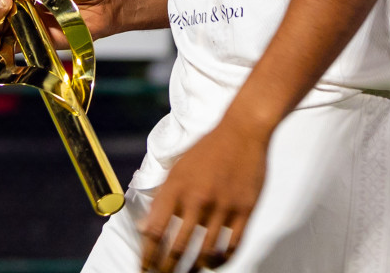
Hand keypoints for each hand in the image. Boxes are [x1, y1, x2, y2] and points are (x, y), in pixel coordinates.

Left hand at [140, 116, 267, 271]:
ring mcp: (222, 206)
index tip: (144, 268)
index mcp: (176, 187)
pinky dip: (221, 260)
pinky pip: (231, 246)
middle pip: (177, 248)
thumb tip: (145, 228)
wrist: (243, 130)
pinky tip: (214, 263)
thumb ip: (162, 198)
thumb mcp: (177, 168)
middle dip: (167, 269)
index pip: (155, 232)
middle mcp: (197, 199)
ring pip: (204, 253)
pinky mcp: (245, 210)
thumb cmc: (208, 148)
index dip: (147, 256)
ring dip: (194, 269)